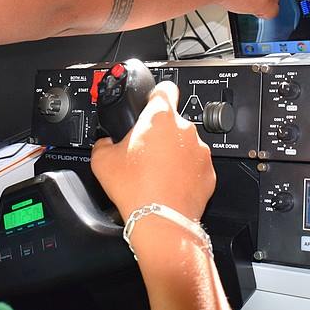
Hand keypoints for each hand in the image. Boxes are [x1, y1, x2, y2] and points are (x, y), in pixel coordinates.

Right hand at [90, 80, 214, 221]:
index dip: (156, 94)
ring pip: (184, 144)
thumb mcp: (102, 161)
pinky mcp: (208, 171)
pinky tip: (169, 184)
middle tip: (144, 153)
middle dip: (159, 133)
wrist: (160, 221)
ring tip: (156, 173)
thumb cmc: (135, 189)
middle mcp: (184, 129)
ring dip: (172, 153)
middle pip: (171, 121)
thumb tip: (105, 143)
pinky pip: (194, 165)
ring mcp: (199, 150)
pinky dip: (184, 171)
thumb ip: (102, 142)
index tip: (150, 102)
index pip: (164, 88)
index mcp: (159, 117)